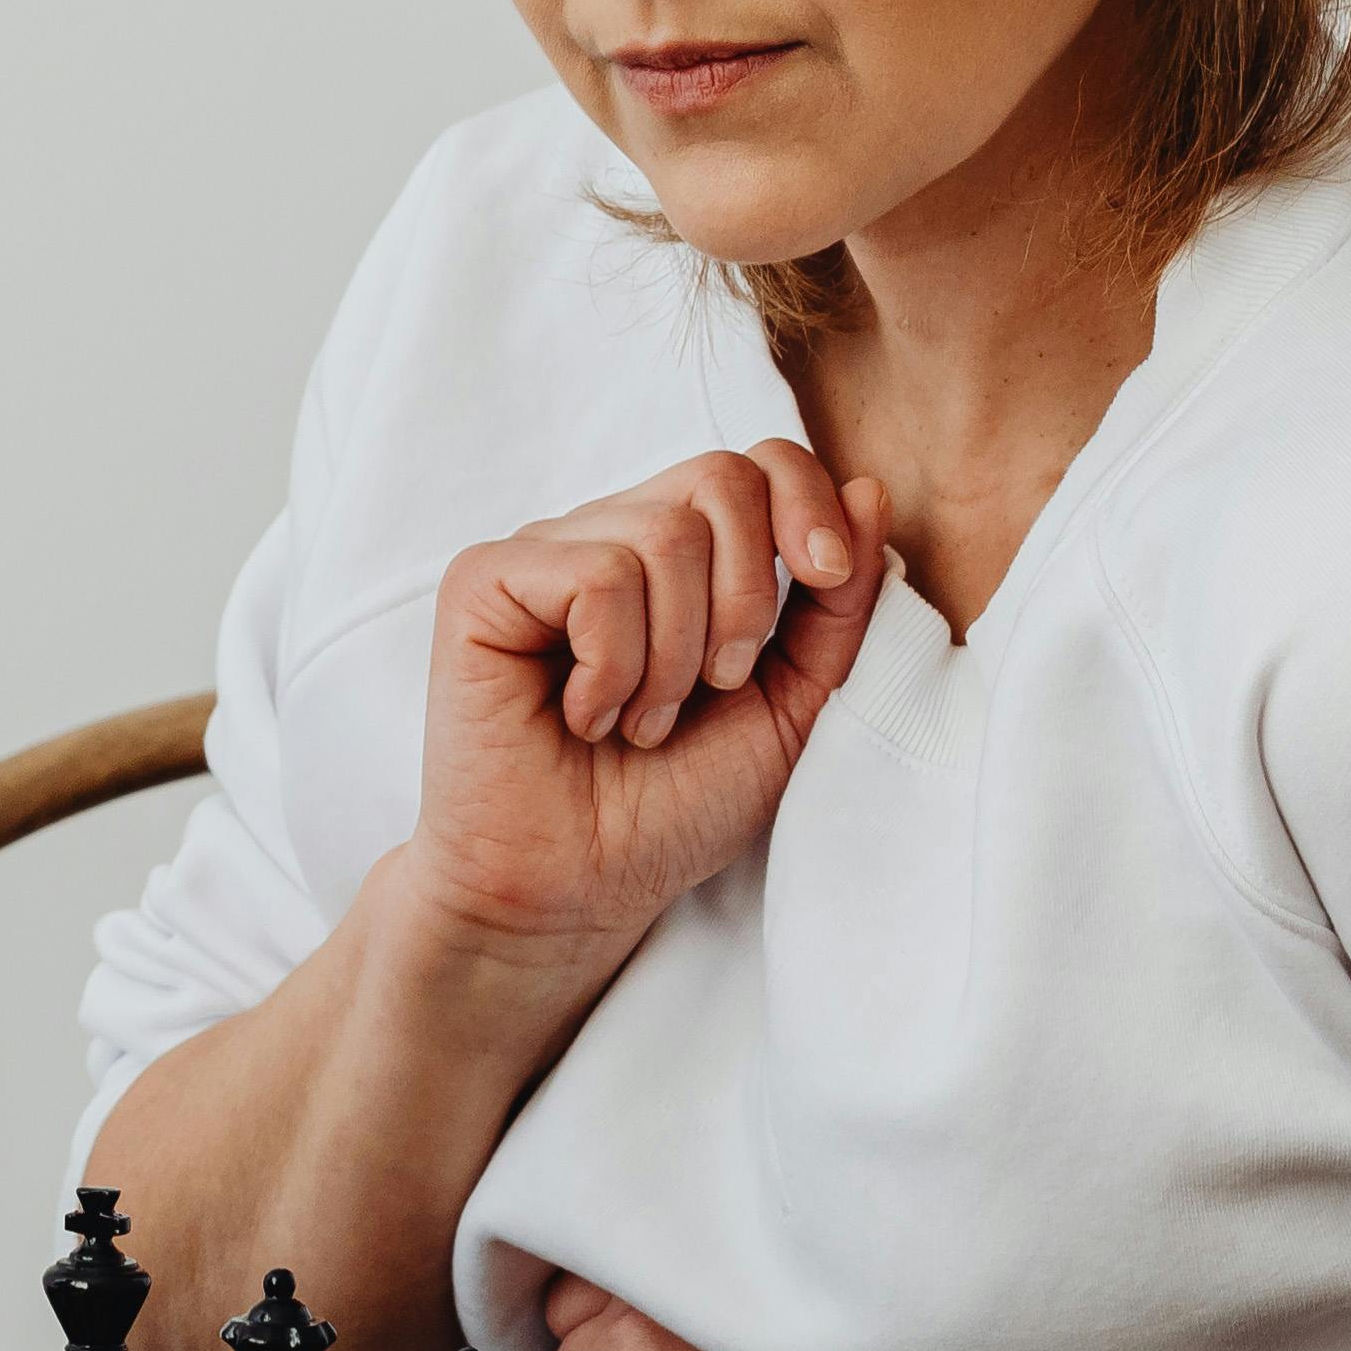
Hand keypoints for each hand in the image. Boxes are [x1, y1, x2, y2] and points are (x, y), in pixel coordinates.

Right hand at [392, 448, 889, 970]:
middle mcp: (610, 534)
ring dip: (674, 658)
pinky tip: (584, 715)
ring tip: (640, 721)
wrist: (579, 889)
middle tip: (715, 688)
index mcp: (684, 553)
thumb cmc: (674, 807)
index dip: (806, 504)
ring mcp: (544, 552)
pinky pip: (596, 577)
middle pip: (720, 479)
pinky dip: (613, 664)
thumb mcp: (793, 705)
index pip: (759, 460)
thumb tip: (868, 490)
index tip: (827, 581)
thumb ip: (836, 609)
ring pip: (663, 536)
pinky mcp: (482, 582)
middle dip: (747, 598)